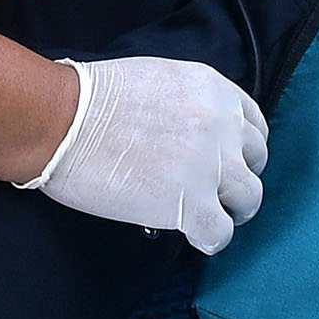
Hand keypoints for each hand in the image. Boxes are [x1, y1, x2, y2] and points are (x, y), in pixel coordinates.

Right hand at [23, 56, 267, 253]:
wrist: (62, 120)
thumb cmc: (91, 99)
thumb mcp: (158, 79)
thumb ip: (189, 104)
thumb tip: (192, 135)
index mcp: (213, 90)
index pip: (254, 124)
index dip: (241, 148)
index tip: (226, 161)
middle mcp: (221, 125)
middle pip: (257, 161)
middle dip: (238, 177)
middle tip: (213, 189)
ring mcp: (210, 165)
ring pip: (249, 199)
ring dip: (230, 209)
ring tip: (206, 214)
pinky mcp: (191, 203)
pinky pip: (221, 233)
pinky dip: (210, 238)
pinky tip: (192, 234)